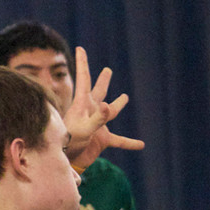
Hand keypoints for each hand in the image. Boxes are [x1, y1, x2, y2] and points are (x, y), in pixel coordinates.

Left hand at [63, 47, 144, 169]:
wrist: (68, 161)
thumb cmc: (71, 143)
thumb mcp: (84, 129)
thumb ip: (97, 118)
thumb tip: (107, 106)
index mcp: (83, 104)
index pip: (84, 79)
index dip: (83, 63)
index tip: (80, 49)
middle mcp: (91, 112)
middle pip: (98, 92)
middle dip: (103, 82)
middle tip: (107, 71)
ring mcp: (98, 125)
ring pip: (111, 112)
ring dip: (117, 105)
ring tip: (125, 97)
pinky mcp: (103, 140)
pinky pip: (120, 140)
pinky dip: (130, 143)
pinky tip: (141, 145)